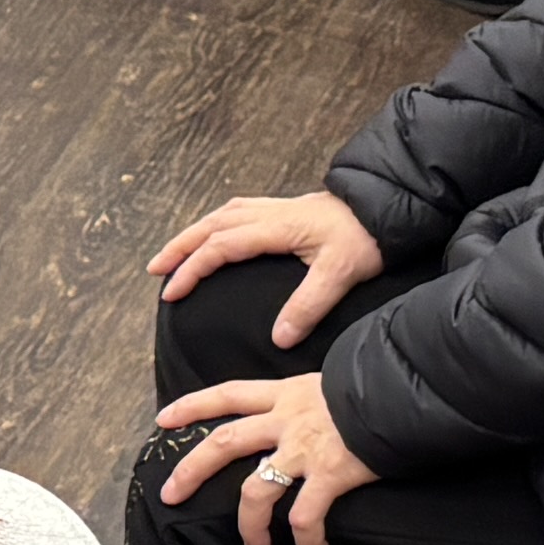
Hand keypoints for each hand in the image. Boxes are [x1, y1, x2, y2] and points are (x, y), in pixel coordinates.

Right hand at [149, 190, 382, 333]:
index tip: (172, 292)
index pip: (220, 247)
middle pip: (210, 226)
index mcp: (275, 228)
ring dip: (193, 233)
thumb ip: (307, 306)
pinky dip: (215, 223)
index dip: (192, 268)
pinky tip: (213, 232)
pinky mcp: (285, 209)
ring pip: (221, 215)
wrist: (388, 206)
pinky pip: (236, 212)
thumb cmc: (365, 238)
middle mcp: (269, 214)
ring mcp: (276, 209)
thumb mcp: (339, 274)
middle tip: (154, 270)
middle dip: (179, 248)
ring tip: (172, 253)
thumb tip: (278, 338)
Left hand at [153, 371, 382, 544]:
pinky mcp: (330, 475)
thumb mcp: (337, 382)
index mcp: (287, 395)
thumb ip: (315, 399)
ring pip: (256, 492)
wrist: (412, 389)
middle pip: (223, 443)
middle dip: (191, 471)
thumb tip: (314, 413)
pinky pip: (306, 517)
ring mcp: (306, 449)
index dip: (192, 405)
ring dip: (249, 527)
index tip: (162, 419)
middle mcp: (288, 421)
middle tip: (169, 496)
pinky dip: (307, 540)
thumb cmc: (382, 386)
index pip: (228, 394)